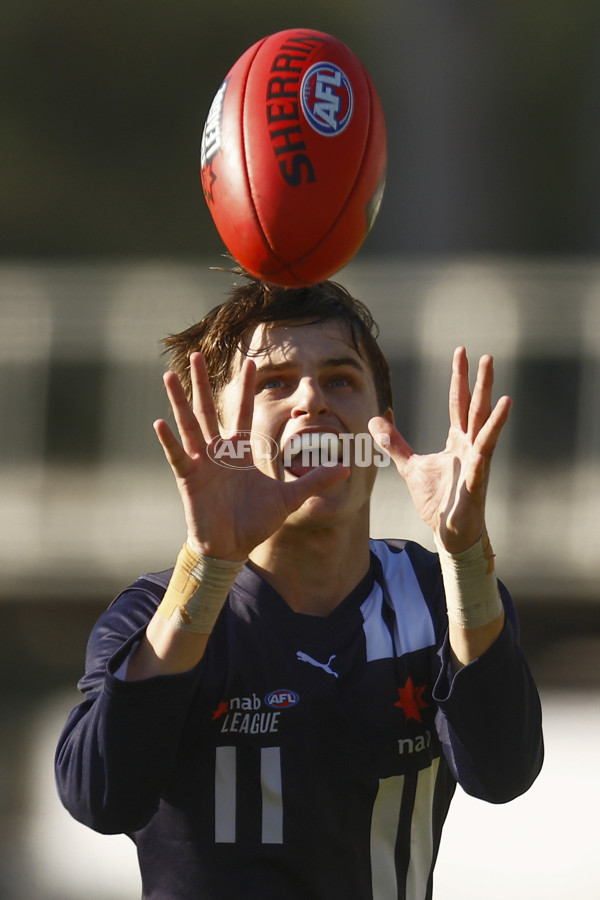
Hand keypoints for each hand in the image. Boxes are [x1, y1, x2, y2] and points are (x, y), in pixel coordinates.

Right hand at [154, 353, 348, 560]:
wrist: (232, 547)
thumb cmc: (255, 521)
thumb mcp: (290, 498)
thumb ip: (315, 480)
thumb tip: (346, 468)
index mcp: (241, 451)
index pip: (244, 411)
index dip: (247, 388)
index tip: (251, 362)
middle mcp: (219, 451)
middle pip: (209, 409)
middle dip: (204, 383)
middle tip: (196, 354)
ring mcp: (201, 462)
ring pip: (189, 424)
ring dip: (179, 400)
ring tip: (170, 375)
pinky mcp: (189, 479)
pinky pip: (177, 455)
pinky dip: (169, 441)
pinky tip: (159, 422)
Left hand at [368, 347, 510, 552]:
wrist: (449, 532)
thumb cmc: (438, 500)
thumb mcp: (410, 466)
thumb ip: (394, 443)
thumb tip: (375, 420)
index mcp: (457, 440)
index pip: (457, 402)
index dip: (459, 378)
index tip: (461, 352)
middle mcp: (470, 445)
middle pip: (475, 407)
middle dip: (479, 382)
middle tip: (484, 355)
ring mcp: (477, 460)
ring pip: (485, 426)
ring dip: (491, 404)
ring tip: (499, 386)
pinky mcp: (478, 477)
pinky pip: (486, 451)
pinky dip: (493, 432)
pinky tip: (502, 415)